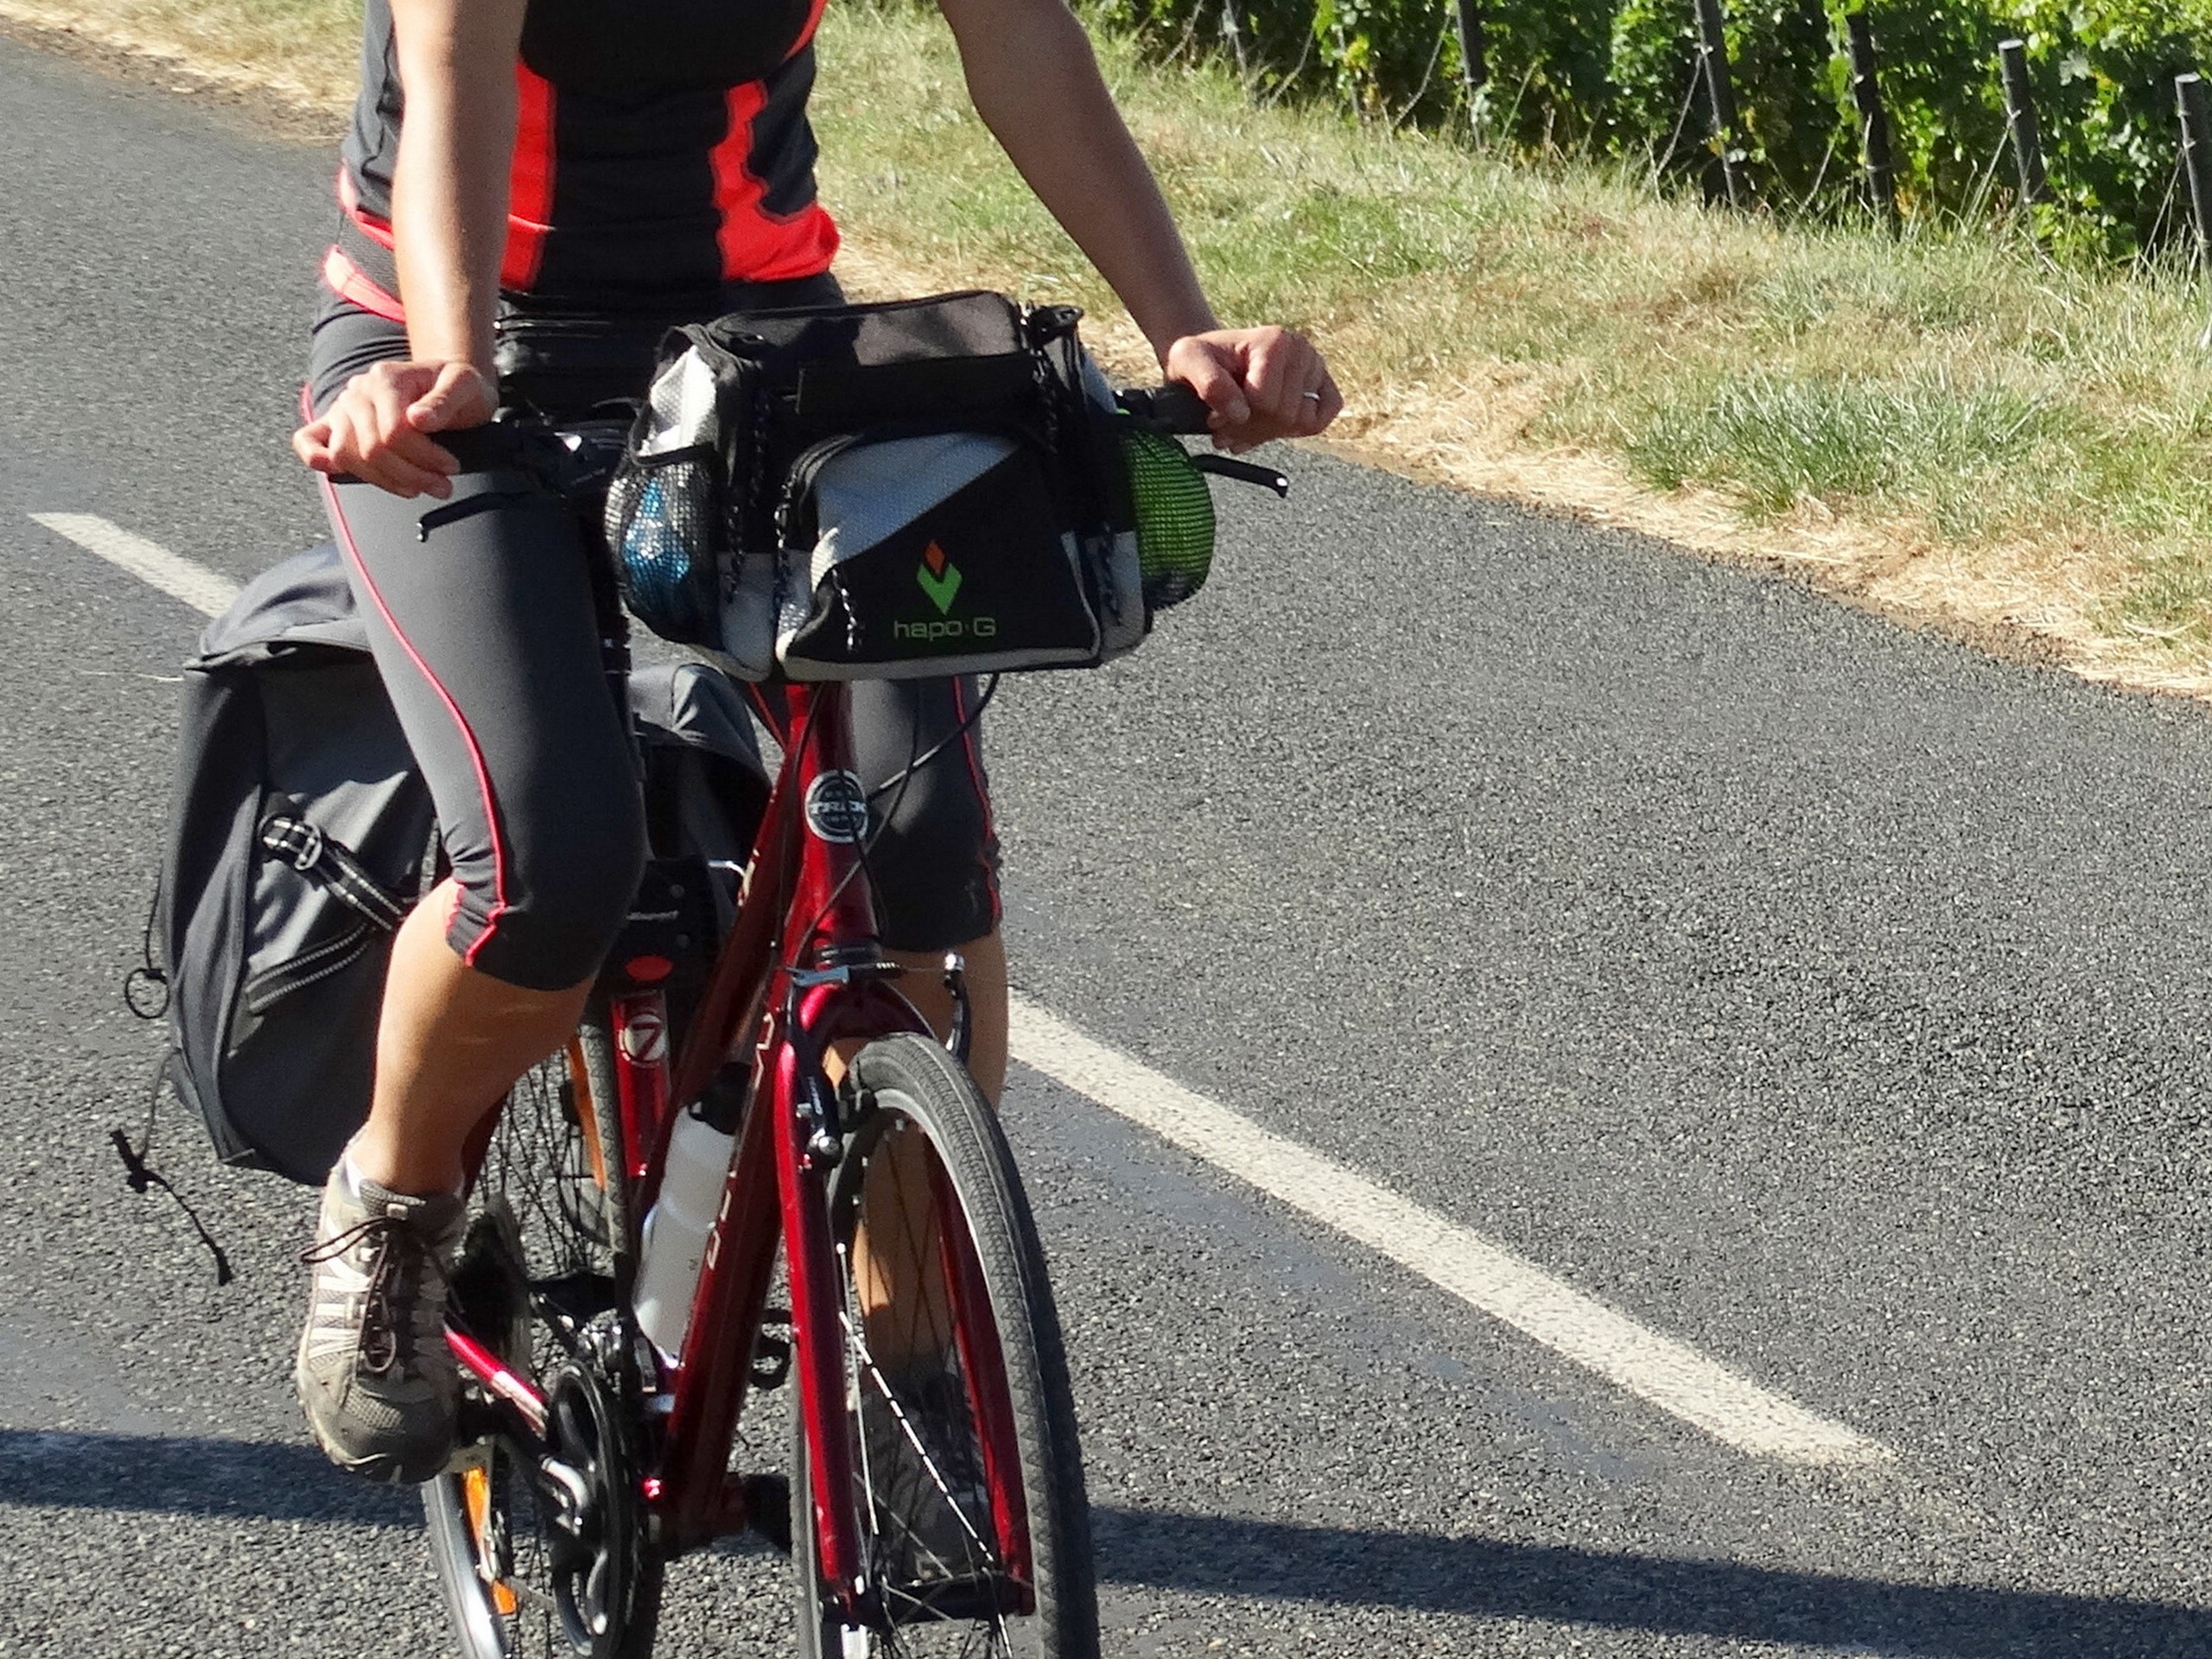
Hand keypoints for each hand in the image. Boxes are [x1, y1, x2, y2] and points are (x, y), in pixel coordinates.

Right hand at [293, 360, 495, 497]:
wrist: (446, 383)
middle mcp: (358, 391)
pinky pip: (308, 440)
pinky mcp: (334, 423)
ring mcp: (343, 407)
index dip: (424, 457)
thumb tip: (418, 419)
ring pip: (346, 455)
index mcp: (386, 378)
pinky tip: (334, 470)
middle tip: (442, 486)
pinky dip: (315, 458)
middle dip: (411, 475)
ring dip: (383, 480)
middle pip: (371, 448)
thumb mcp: (465, 385)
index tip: (451, 468)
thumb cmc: (456, 386)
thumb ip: (444, 401)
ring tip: (418, 487)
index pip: (393, 432)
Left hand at [1162, 327, 1341, 452]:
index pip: (1265, 402)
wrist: (1210, 358)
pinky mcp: (1321, 386)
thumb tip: (1241, 413)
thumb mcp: (1186, 360)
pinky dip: (1295, 430)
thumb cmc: (1201, 359)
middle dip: (1251, 429)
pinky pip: (1321, 419)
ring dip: (1268, 433)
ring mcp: (1314, 367)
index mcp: (1274, 341)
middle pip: (1284, 416)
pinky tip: (1269, 425)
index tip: (1214, 418)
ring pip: (1301, 423)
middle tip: (1227, 426)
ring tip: (1243, 425)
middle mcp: (1301, 350)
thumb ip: (1208, 382)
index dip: (1236, 420)